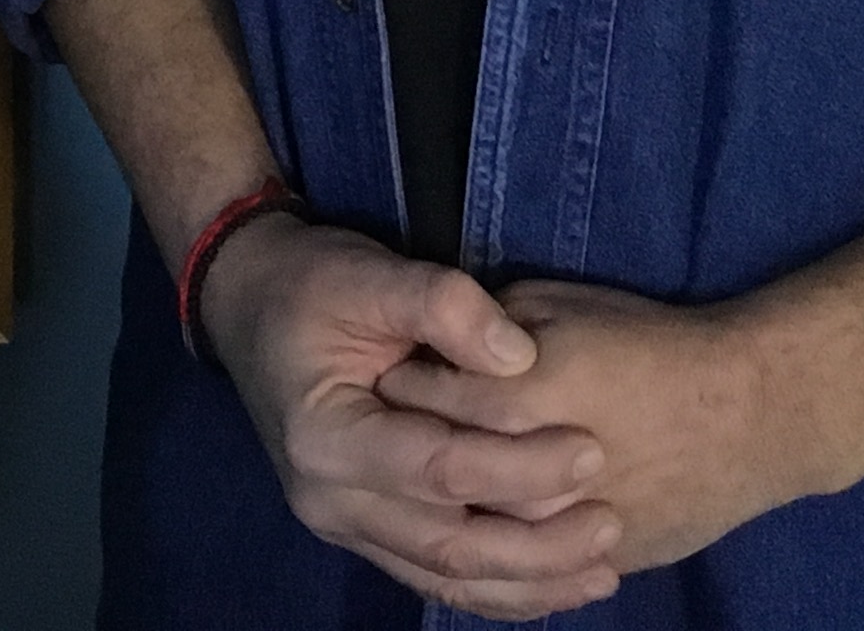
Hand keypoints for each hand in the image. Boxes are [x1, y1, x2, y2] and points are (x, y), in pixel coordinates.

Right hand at [196, 215, 623, 618]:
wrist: (250, 303)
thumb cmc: (310, 284)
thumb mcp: (367, 273)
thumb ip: (441, 304)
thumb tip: (522, 356)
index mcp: (325, 438)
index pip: (440, 470)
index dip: (521, 466)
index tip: (594, 448)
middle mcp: (329, 500)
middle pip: (450, 547)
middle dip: (539, 545)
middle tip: (613, 521)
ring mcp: (344, 524)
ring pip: (447, 579)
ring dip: (530, 583)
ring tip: (604, 570)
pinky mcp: (365, 530)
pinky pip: (437, 578)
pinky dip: (500, 590)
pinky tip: (556, 585)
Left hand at [375, 277, 823, 577]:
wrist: (752, 413)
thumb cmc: (652, 343)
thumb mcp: (559, 302)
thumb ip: (487, 323)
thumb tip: (433, 342)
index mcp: (522, 395)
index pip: (420, 394)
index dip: (395, 379)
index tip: (379, 367)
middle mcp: (538, 473)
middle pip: (441, 472)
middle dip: (410, 447)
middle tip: (392, 429)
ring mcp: (572, 528)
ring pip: (482, 533)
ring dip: (448, 509)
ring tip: (431, 483)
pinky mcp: (605, 560)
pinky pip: (532, 570)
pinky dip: (500, 554)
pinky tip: (480, 530)